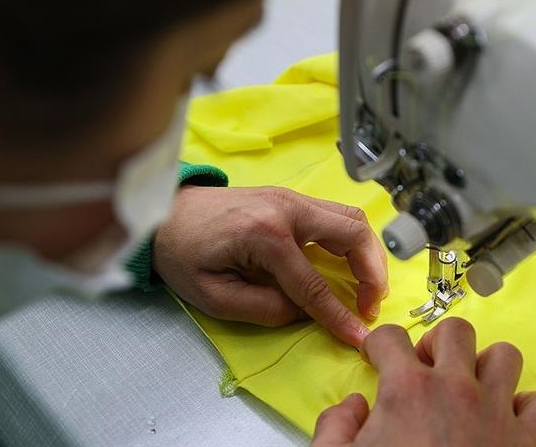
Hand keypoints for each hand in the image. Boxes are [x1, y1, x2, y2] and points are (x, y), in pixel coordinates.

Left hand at [152, 185, 388, 346]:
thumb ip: (265, 309)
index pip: (314, 283)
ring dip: (369, 254)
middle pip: (352, 234)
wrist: (163, 212)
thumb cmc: (182, 254)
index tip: (359, 338)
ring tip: (367, 288)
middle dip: (372, 274)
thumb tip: (304, 313)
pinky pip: (338, 215)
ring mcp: (292, 197)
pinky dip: (354, 241)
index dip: (339, 315)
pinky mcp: (292, 198)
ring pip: (352, 218)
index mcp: (265, 233)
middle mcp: (287, 207)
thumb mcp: (214, 296)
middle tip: (371, 306)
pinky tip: (350, 265)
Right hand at [312, 318, 535, 445]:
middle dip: (437, 345)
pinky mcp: (524, 441)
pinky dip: (527, 407)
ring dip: (486, 367)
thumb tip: (353, 405)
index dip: (379, 345)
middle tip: (425, 371)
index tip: (378, 358)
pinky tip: (506, 419)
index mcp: (407, 389)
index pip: (391, 337)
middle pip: (455, 332)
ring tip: (469, 389)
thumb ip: (335, 425)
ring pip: (505, 356)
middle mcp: (456, 389)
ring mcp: (495, 412)